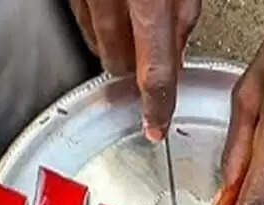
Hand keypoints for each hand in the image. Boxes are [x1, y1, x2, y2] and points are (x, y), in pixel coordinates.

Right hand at [67, 0, 201, 136]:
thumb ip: (182, 18)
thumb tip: (177, 55)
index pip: (154, 71)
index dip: (156, 105)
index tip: (156, 128)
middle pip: (118, 63)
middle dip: (135, 73)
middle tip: (150, 67)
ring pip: (95, 44)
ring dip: (115, 51)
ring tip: (133, 38)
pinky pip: (81, 20)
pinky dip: (97, 28)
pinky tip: (112, 18)